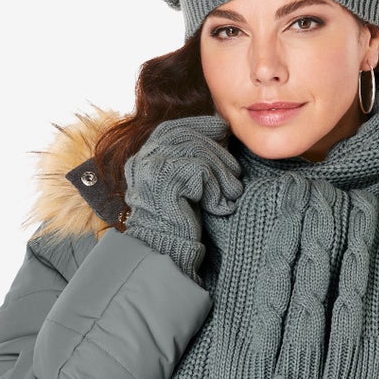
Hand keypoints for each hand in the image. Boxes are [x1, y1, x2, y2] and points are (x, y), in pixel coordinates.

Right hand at [123, 114, 242, 281]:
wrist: (166, 253)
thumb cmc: (178, 224)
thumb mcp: (182, 186)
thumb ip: (188, 161)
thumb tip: (218, 131)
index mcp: (144, 159)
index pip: (172, 128)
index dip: (199, 125)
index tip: (222, 128)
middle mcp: (143, 160)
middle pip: (188, 136)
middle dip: (218, 151)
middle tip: (235, 171)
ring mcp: (152, 169)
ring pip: (199, 152)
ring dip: (223, 173)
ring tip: (233, 192)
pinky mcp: (166, 182)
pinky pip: (202, 171)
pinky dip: (218, 190)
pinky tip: (221, 207)